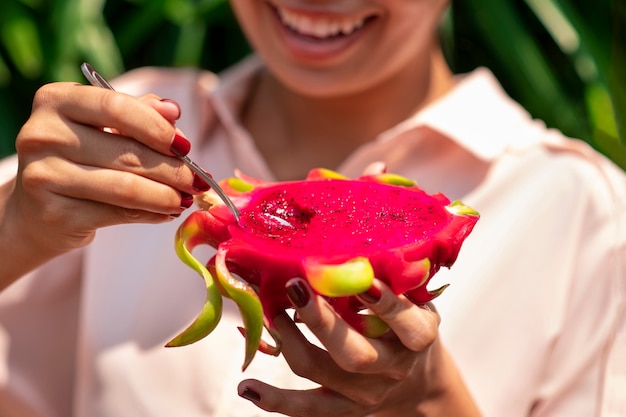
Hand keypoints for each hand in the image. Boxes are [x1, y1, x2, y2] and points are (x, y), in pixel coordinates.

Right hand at [0, 82, 204, 285]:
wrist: (36, 209)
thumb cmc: (81, 158)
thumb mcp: (104, 126)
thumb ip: (139, 113)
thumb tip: (173, 111)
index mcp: (56, 101)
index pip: (116, 107)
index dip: (157, 128)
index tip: (185, 146)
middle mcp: (42, 134)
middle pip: (126, 152)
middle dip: (173, 170)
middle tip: (199, 180)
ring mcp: (44, 176)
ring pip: (125, 188)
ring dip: (167, 196)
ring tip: (187, 199)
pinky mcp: (54, 214)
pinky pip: (117, 215)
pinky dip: (150, 214)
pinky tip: (166, 212)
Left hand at [237, 278, 481, 416]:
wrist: (417, 380)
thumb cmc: (409, 324)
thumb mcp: (416, 299)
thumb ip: (395, 277)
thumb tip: (354, 237)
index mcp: (417, 337)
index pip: (405, 323)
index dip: (384, 303)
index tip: (361, 279)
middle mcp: (392, 368)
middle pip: (354, 353)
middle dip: (321, 321)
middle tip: (295, 286)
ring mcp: (366, 393)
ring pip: (321, 372)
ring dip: (288, 341)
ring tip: (269, 312)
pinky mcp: (344, 408)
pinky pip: (307, 409)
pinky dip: (275, 400)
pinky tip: (247, 387)